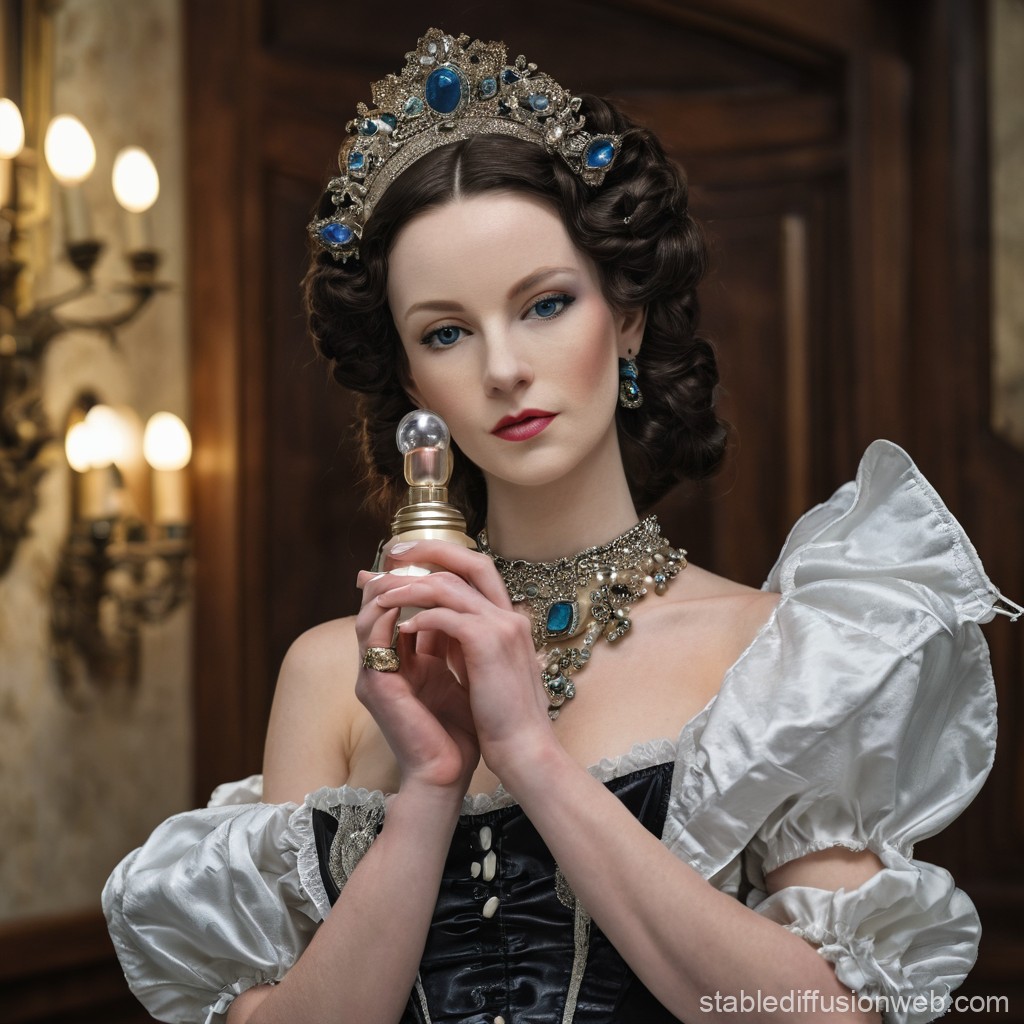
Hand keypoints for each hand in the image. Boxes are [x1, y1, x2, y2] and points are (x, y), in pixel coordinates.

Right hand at [355, 568, 479, 792]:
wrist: (450, 772)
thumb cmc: (458, 730)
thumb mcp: (455, 671)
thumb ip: (447, 641)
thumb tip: (459, 605)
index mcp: (398, 662)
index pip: (392, 609)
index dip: (405, 580)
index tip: (424, 556)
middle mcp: (380, 665)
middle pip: (374, 606)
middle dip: (393, 576)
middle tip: (410, 551)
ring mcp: (373, 675)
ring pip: (368, 615)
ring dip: (389, 587)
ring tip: (412, 567)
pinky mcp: (376, 686)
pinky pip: (373, 637)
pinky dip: (390, 612)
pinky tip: (414, 597)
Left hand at [373, 541, 556, 777]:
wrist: (525, 750)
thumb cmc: (502, 719)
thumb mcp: (482, 671)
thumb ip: (464, 643)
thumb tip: (432, 626)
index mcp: (507, 620)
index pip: (475, 570)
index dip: (441, 559)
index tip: (405, 562)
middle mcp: (508, 614)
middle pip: (468, 561)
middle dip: (426, 552)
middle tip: (390, 557)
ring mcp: (502, 626)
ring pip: (449, 585)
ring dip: (410, 588)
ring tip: (382, 597)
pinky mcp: (489, 643)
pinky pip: (446, 616)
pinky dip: (420, 619)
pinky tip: (403, 630)